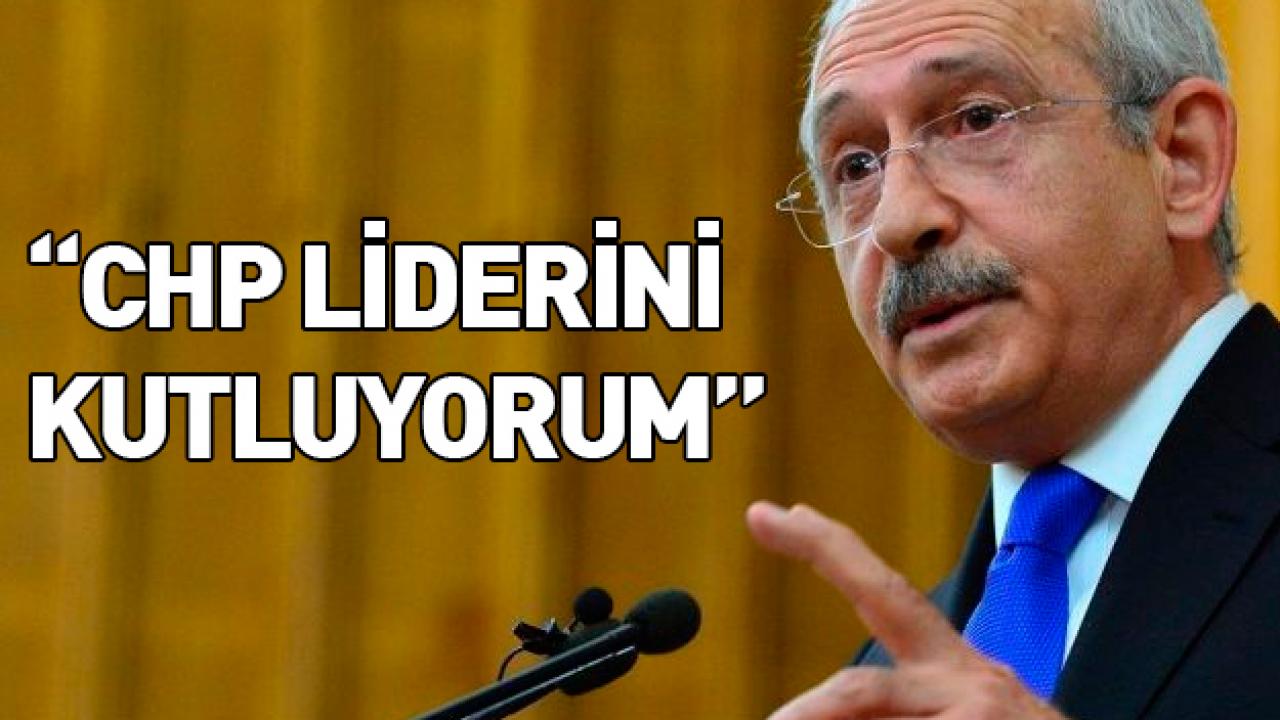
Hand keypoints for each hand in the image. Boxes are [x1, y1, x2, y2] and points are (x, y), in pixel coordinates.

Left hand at [746, 501, 1067, 718]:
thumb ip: (897, 703)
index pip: (882, 591)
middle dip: (809, 713)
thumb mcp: (963, 713)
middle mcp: (967, 683)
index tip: (765, 513)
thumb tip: (809, 711)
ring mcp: (983, 714)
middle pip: (860, 688)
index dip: (823, 548)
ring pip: (876, 716)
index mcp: (952, 668)